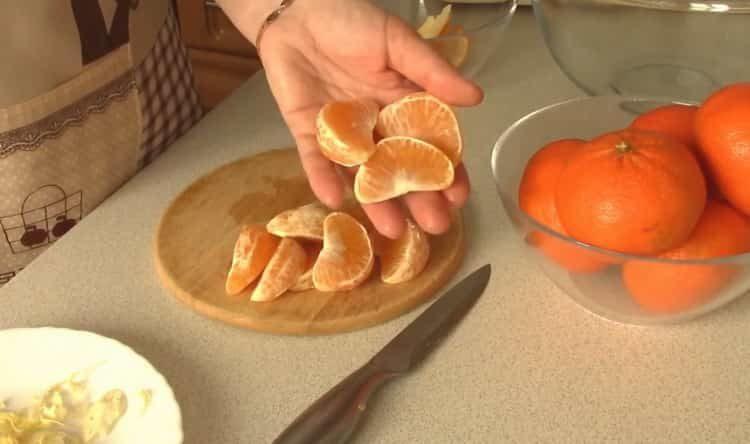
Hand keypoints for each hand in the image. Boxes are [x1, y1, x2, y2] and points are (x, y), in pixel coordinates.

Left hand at [228, 0, 482, 238]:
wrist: (296, 10)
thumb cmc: (351, 20)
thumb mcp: (397, 42)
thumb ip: (431, 71)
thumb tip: (475, 98)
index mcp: (402, 104)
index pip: (429, 144)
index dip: (446, 170)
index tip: (459, 196)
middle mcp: (376, 125)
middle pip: (399, 168)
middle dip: (418, 197)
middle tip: (434, 226)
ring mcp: (342, 133)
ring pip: (361, 173)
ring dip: (375, 201)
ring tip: (393, 230)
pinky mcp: (307, 132)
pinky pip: (315, 160)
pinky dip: (323, 177)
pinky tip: (335, 199)